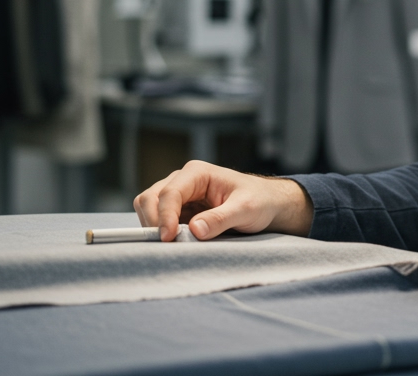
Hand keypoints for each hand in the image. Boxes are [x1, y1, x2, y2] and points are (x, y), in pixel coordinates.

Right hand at [133, 160, 312, 240]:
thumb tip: (195, 230)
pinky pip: (159, 220)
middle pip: (151, 198)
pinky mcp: (179, 210)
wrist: (267, 204)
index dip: (165, 216)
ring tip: (173, 243)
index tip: (168, 237)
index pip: (170, 192)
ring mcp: (179, 195)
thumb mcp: (246, 209)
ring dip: (155, 226)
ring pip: (149, 208)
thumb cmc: (259, 200)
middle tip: (167, 244)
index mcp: (198, 172)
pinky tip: (176, 241)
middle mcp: (183, 180)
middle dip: (154, 221)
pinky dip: (161, 231)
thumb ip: (221, 218)